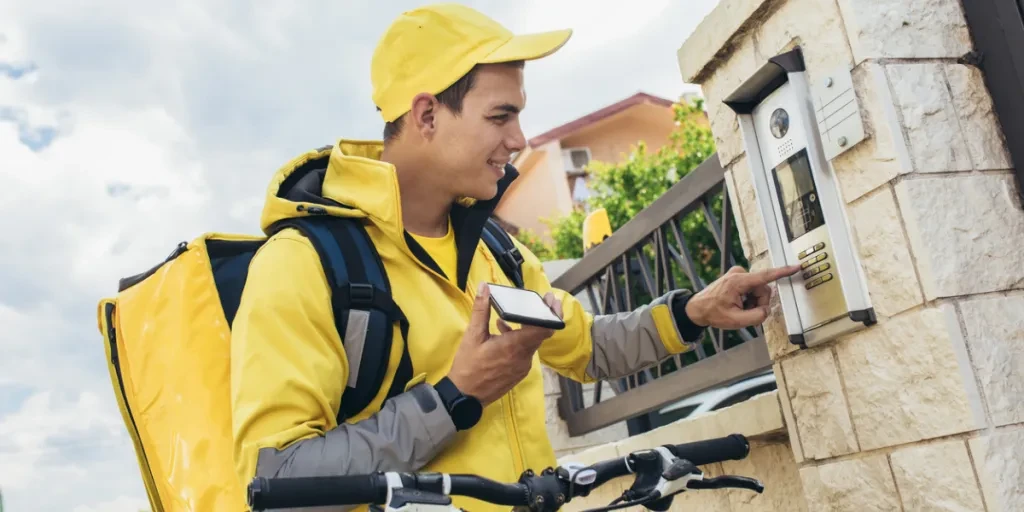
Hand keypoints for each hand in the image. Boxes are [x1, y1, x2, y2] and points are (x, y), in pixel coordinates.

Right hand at [447, 284, 562, 406]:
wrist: (465, 397)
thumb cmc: (468, 366)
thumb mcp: (472, 336)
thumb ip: (481, 310)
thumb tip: (485, 287)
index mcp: (515, 346)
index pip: (545, 328)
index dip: (552, 313)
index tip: (550, 300)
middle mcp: (524, 357)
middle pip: (541, 333)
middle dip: (540, 316)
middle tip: (537, 301)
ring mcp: (523, 367)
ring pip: (532, 343)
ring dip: (525, 328)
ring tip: (509, 316)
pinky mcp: (519, 373)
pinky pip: (525, 352)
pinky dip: (519, 340)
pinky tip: (502, 333)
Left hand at [685, 264, 799, 328]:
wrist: (697, 308)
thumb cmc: (713, 313)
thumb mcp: (735, 321)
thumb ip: (756, 317)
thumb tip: (766, 311)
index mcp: (738, 282)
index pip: (765, 276)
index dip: (783, 272)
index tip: (795, 267)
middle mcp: (739, 274)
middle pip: (763, 290)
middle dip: (758, 303)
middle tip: (745, 313)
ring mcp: (738, 275)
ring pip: (759, 291)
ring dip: (753, 302)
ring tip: (739, 309)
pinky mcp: (738, 278)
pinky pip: (752, 289)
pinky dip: (749, 299)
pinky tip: (738, 304)